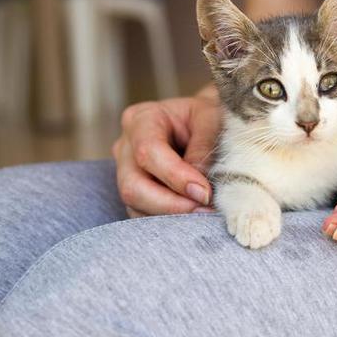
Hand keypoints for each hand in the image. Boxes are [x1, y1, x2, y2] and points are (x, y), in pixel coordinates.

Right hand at [113, 86, 220, 217]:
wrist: (203, 122)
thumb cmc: (207, 116)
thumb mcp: (211, 119)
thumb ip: (203, 148)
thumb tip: (196, 188)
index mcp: (142, 119)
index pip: (148, 152)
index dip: (176, 177)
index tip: (205, 193)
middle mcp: (125, 146)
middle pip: (132, 186)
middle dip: (169, 205)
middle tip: (204, 211)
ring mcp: (125, 171)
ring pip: (135, 206)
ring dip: (171, 216)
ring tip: (203, 213)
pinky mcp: (134, 192)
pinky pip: (142, 215)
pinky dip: (167, 220)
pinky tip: (192, 214)